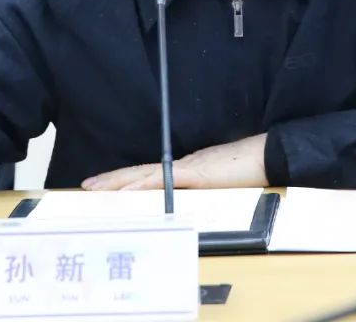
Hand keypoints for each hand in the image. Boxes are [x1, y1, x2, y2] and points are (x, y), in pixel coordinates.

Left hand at [82, 133, 267, 190]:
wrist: (269, 155)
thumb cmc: (249, 169)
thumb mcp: (220, 183)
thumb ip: (203, 188)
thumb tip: (187, 200)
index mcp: (186, 169)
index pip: (149, 175)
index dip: (125, 179)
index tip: (104, 184)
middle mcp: (182, 166)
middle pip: (140, 172)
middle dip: (112, 180)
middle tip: (86, 186)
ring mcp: (188, 168)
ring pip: (146, 175)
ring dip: (119, 182)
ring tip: (96, 189)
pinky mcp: (197, 174)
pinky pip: (165, 180)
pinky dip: (145, 185)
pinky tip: (129, 191)